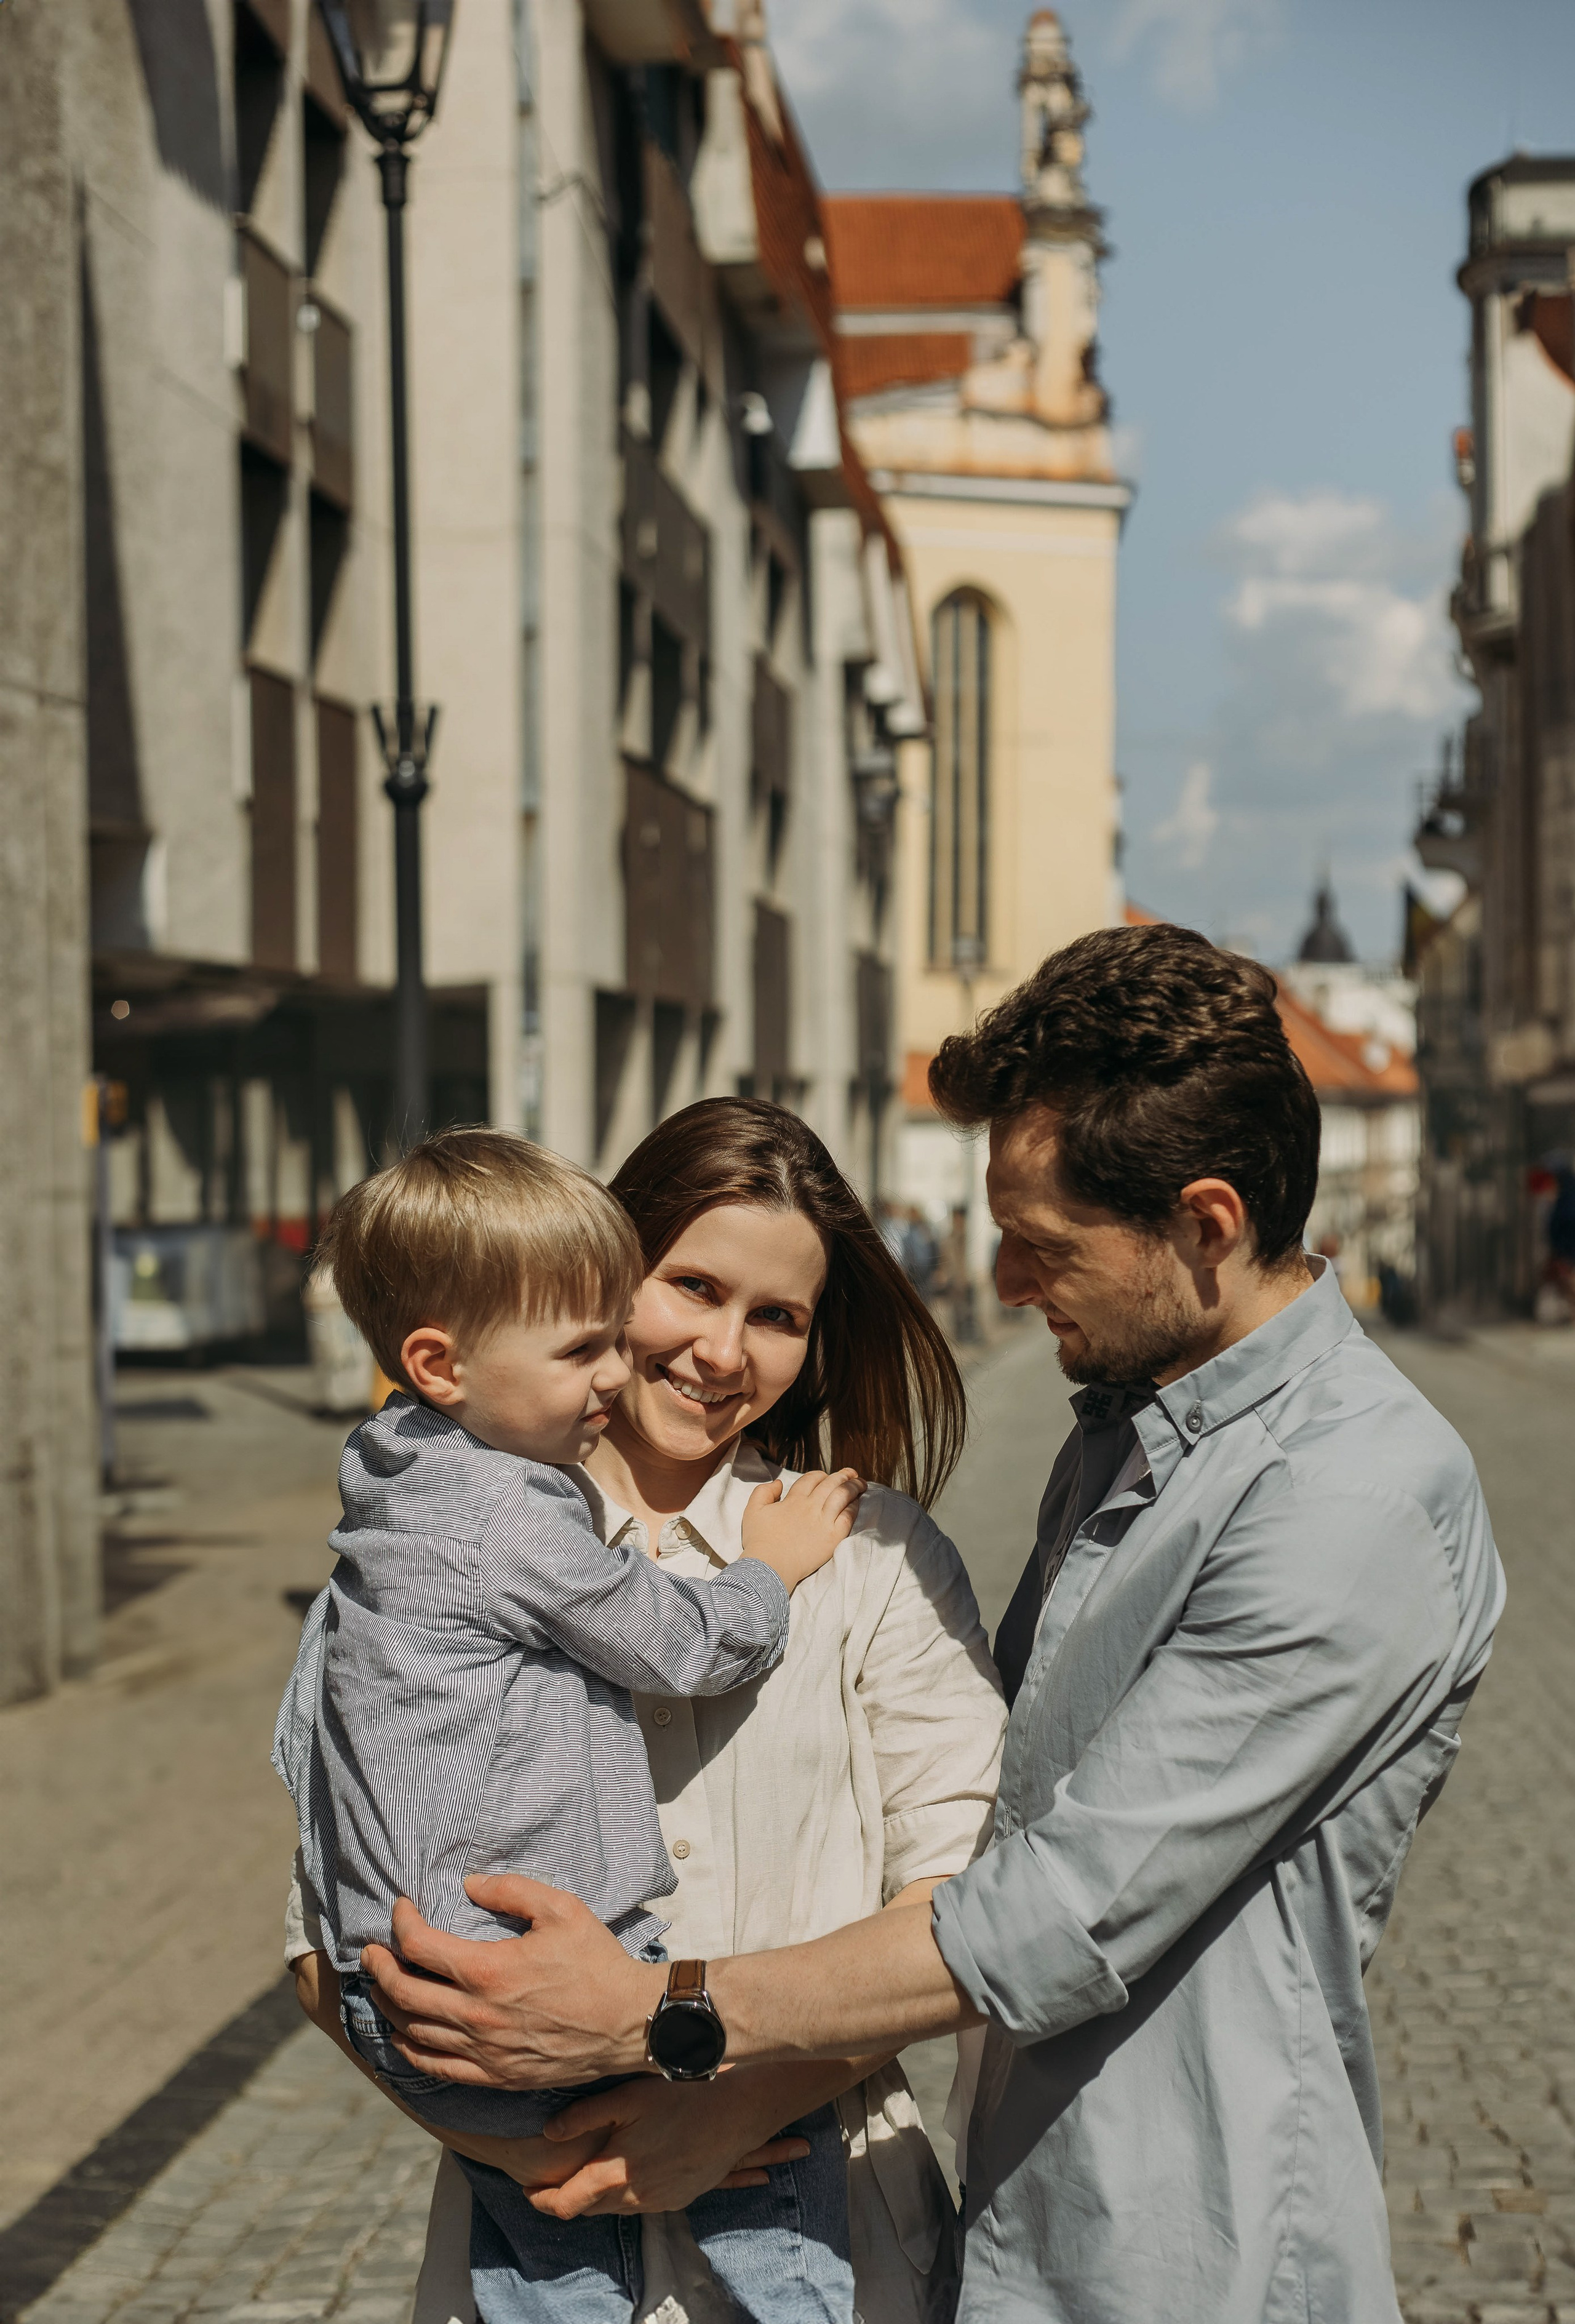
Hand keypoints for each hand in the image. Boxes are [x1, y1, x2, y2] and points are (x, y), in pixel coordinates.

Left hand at [360, 1876, 663, 2086]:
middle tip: (371, 1951)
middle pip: (404, 1993)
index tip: (401, 1907)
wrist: (630, 2022)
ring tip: (381, 1986)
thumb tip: (469, 1884)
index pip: (421, 1946)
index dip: (402, 1922)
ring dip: (387, 2006)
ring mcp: (483, 2052)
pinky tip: (403, 2034)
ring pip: (413, 2032)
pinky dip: (409, 2049)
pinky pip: (436, 2068)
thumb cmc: (598, 1962)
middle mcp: (477, 2016)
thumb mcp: (561, 1908)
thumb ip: (510, 1890)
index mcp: (489, 1971)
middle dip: (378, 1968)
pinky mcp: (495, 2076)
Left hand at [528, 2074, 812, 2217]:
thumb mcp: (627, 2096)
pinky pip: (641, 2206)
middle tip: (549, 2180)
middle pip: (587, 2209)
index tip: (526, 2189)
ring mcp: (659, 2201)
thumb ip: (583, 2116)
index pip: (565, 2202)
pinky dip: (625, 2195)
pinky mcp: (678, 2199)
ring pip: (614, 2210)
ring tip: (586, 2174)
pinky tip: (627, 2172)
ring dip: (596, 2197)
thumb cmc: (681, 2095)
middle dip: (566, 2198)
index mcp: (615, 2174)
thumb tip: (547, 2133)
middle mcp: (634, 2197)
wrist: (735, 2113)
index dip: (541, 2199)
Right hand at [740, 1469, 864, 1591]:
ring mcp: (823, 1521)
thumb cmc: (759, 1541)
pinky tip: (857, 1503)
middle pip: (831, 1483)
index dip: (821, 1475)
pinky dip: (854, 1507)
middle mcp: (810, 1506)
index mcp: (793, 1499)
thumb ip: (763, 1492)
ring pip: (843, 1495)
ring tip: (861, 1483)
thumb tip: (779, 1483)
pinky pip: (848, 1517)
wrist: (769, 1566)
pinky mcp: (832, 1537)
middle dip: (843, 1475)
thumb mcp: (752, 1511)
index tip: (826, 1476)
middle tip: (852, 1473)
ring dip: (854, 1486)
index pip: (812, 1479)